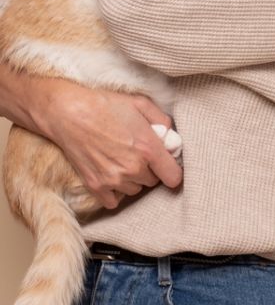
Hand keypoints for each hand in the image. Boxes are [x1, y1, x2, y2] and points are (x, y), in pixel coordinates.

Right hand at [26, 74, 182, 208]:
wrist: (69, 113)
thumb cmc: (105, 105)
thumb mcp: (140, 103)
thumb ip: (162, 120)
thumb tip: (170, 135)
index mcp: (148, 148)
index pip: (174, 177)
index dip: (171, 170)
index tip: (166, 165)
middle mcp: (133, 168)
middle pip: (153, 182)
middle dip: (149, 169)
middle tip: (136, 153)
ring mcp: (114, 180)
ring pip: (134, 190)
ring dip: (132, 180)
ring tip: (120, 160)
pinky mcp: (96, 187)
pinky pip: (114, 201)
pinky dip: (115, 192)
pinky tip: (111, 174)